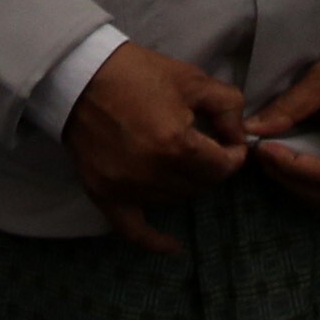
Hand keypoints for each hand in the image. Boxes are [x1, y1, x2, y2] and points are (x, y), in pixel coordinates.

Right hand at [61, 43, 247, 252]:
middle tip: (204, 147)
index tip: (231, 144)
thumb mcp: (192, 79)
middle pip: (200, 185)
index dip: (234, 155)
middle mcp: (152, 173)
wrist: (79, 76)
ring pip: (173, 200)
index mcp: (176, 144)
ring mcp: (126, 188)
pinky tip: (174, 246)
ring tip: (177, 160)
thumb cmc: (136, 73)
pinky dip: (154, 241)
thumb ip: (228, 107)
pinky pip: (133, 230)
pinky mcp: (104, 194)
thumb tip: (239, 136)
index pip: (222, 167)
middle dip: (209, 167)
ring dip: (183, 183)